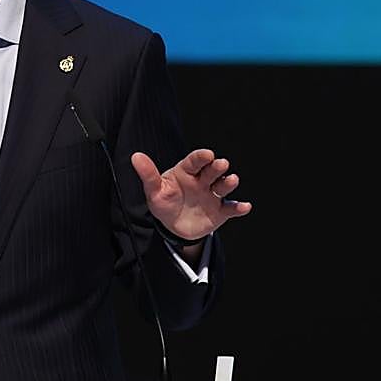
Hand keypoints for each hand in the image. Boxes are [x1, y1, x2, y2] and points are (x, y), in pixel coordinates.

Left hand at [131, 149, 250, 240]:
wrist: (173, 226)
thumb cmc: (164, 203)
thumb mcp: (154, 190)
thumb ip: (148, 174)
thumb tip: (135, 156)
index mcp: (187, 172)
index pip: (195, 161)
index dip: (201, 157)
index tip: (207, 154)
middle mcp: (202, 181)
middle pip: (212, 171)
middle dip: (217, 167)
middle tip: (221, 164)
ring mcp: (212, 195)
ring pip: (223, 186)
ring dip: (228, 183)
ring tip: (232, 180)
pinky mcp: (220, 211)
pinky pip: (231, 208)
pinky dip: (238, 207)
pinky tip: (244, 206)